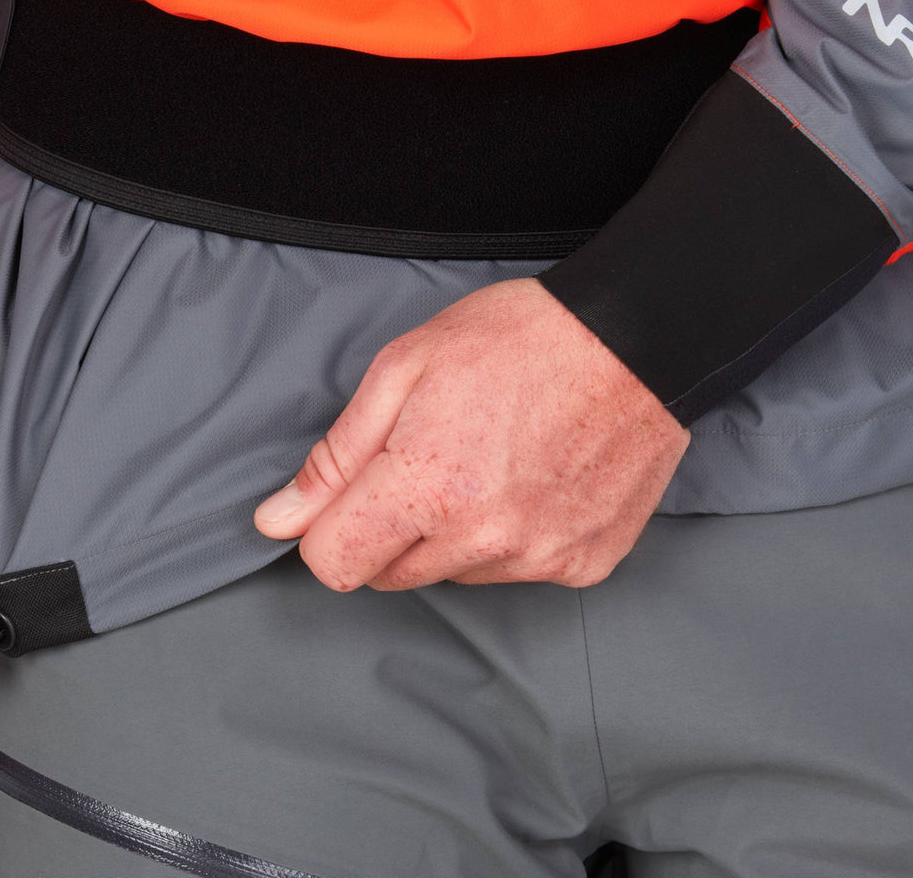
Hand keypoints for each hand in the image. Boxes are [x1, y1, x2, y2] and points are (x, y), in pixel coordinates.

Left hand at [253, 278, 689, 591]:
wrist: (634, 337)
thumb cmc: (516, 339)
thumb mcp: (402, 369)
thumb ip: (336, 456)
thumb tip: (279, 520)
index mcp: (426, 488)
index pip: (335, 564)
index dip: (327, 527)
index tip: (346, 495)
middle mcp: (483, 539)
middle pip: (391, 575)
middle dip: (387, 527)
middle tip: (423, 458)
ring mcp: (540, 558)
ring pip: (453, 574)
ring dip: (450, 534)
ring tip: (483, 459)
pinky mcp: (584, 564)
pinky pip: (517, 571)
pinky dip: (510, 537)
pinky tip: (528, 478)